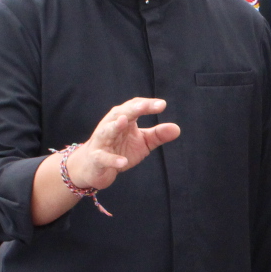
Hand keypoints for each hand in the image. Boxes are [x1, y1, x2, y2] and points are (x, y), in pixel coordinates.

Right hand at [62, 97, 181, 192]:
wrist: (94, 167)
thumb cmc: (119, 149)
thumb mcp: (142, 142)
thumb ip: (158, 135)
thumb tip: (177, 129)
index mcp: (122, 119)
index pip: (134, 106)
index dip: (147, 104)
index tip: (162, 105)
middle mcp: (110, 126)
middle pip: (120, 113)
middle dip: (132, 109)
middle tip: (145, 106)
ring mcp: (101, 141)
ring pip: (107, 131)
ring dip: (114, 126)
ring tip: (124, 121)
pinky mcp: (96, 158)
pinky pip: (103, 158)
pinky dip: (112, 160)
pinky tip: (123, 162)